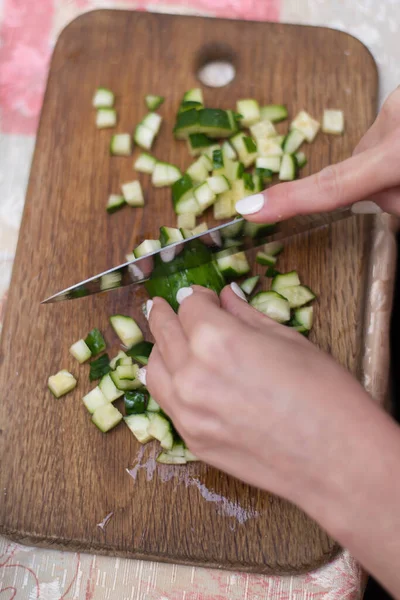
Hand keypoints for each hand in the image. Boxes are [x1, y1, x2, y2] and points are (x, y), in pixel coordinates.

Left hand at [146, 285, 399, 597]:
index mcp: (216, 339)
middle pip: (163, 333)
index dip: (198, 296)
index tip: (204, 297)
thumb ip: (247, 316)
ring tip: (170, 342)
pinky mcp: (192, 441)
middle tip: (166, 307)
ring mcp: (187, 412)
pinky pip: (166, 403)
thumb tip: (227, 298)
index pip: (189, 306)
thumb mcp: (288, 340)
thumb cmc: (325, 395)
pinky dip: (168, 384)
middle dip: (166, 315)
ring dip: (160, 350)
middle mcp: (191, 374)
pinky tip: (178, 377)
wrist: (338, 461)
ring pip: (153, 369)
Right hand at [235, 86, 399, 220]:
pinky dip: (395, 150)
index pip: (332, 186)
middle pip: (355, 174)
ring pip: (372, 156)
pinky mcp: (399, 97)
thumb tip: (378, 199)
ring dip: (387, 169)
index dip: (289, 200)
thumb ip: (393, 201)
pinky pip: (387, 135)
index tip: (250, 209)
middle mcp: (388, 121)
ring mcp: (394, 104)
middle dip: (372, 189)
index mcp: (397, 153)